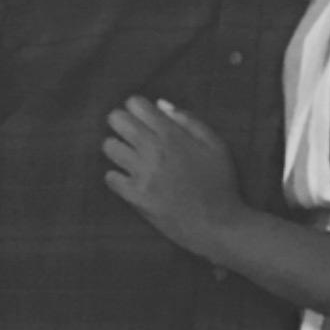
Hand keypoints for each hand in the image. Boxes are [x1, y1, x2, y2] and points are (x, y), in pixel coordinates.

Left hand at [103, 96, 242, 257]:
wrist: (216, 225)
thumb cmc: (219, 183)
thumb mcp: (215, 144)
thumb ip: (189, 120)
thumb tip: (162, 105)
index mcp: (172, 134)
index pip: (136, 105)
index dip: (137, 106)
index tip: (143, 115)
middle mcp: (153, 150)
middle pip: (118, 120)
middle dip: (121, 120)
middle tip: (131, 130)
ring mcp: (141, 174)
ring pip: (110, 147)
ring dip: (118, 146)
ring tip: (130, 153)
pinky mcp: (134, 197)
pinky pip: (110, 177)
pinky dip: (117, 174)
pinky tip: (130, 176)